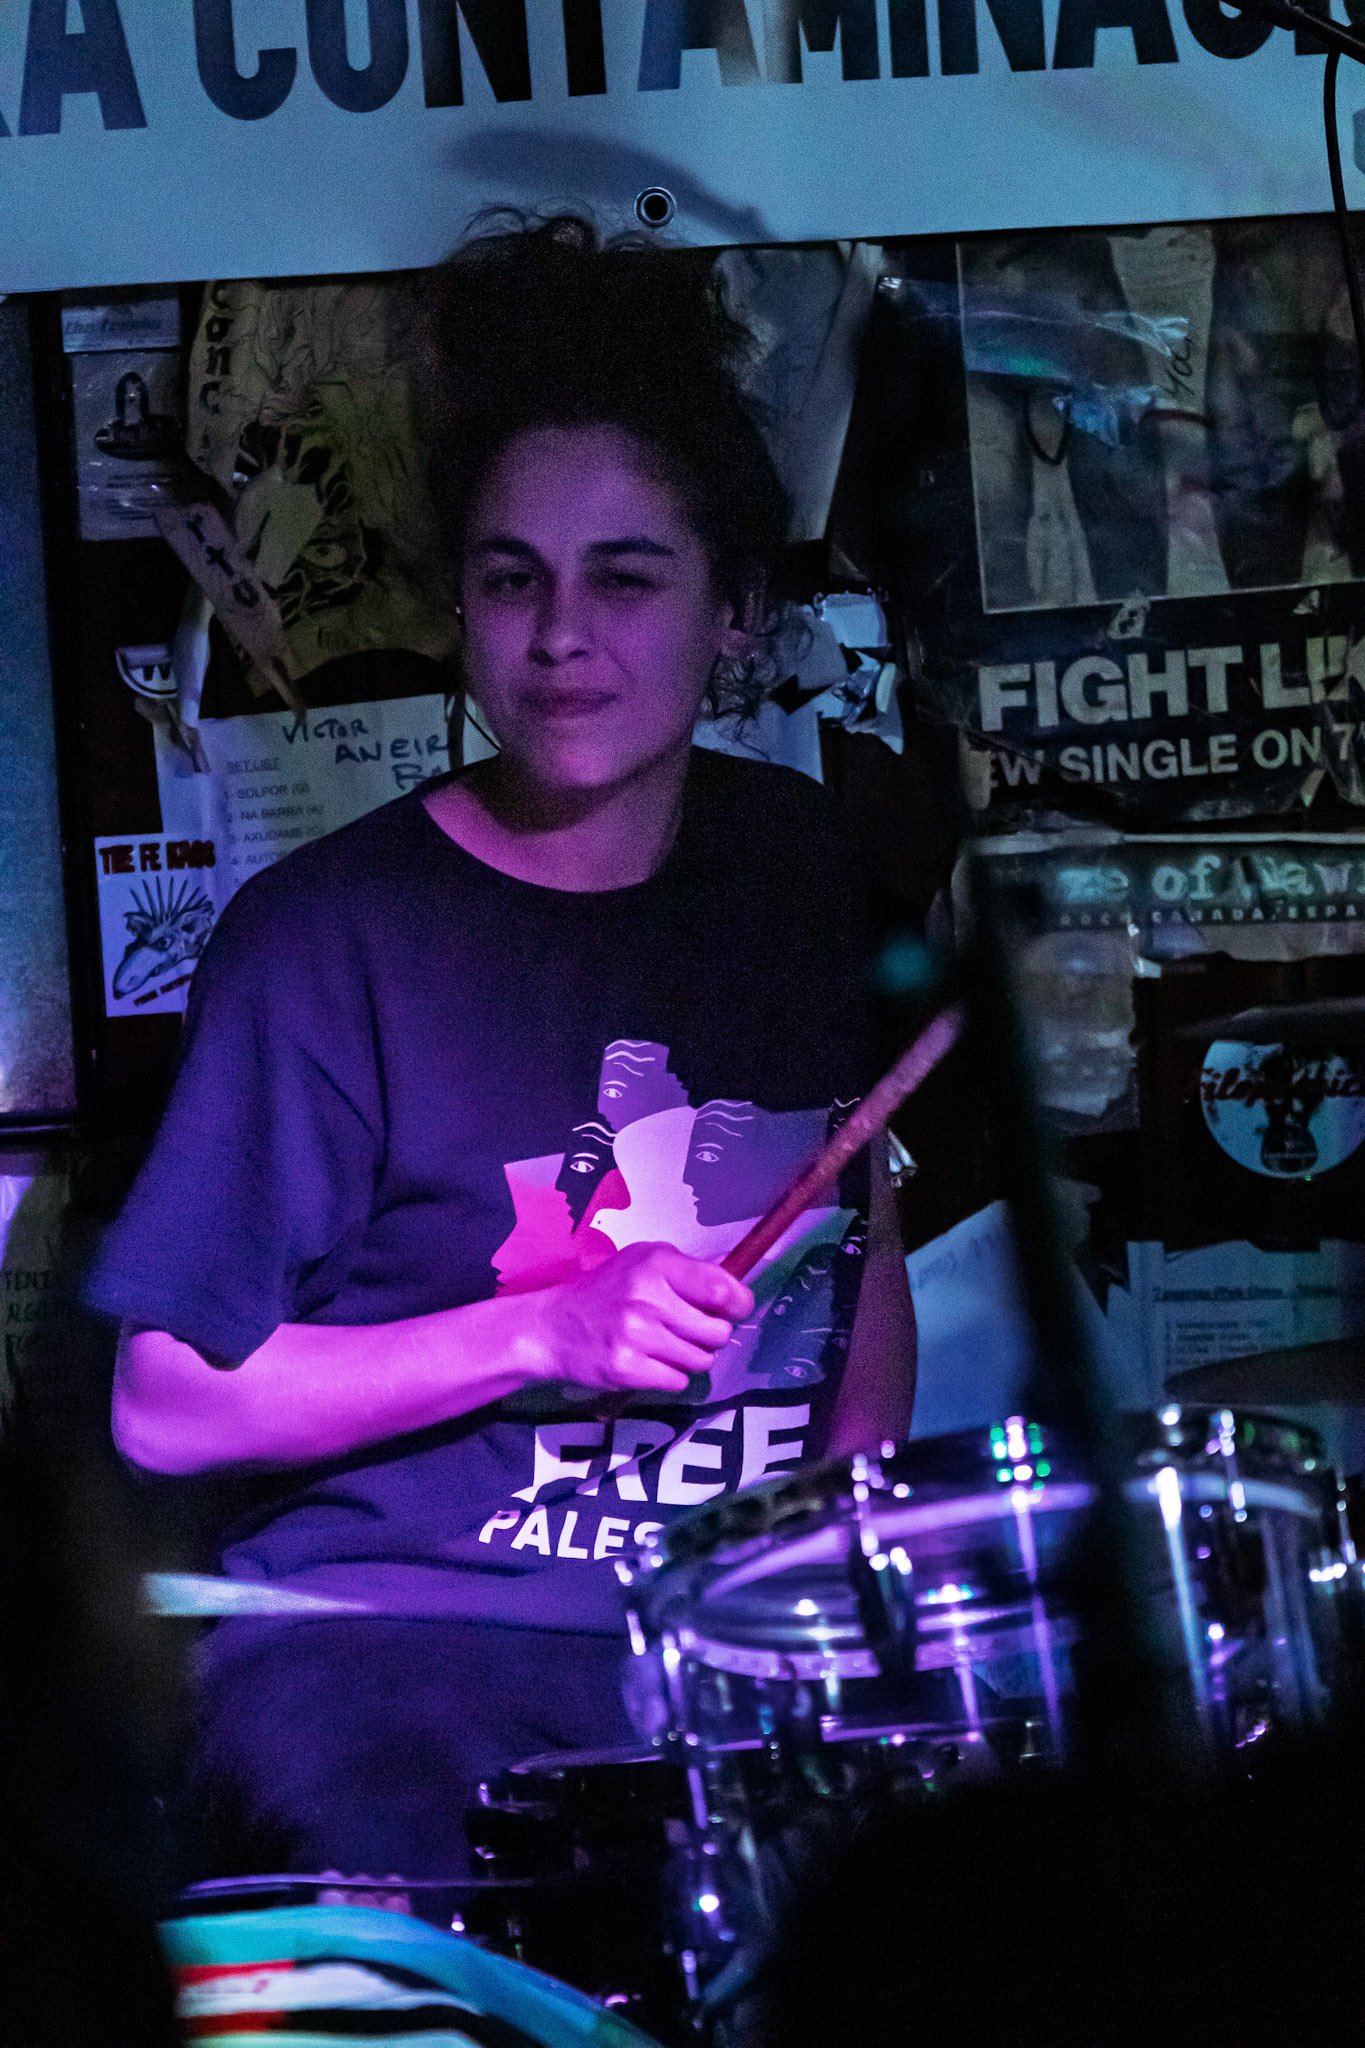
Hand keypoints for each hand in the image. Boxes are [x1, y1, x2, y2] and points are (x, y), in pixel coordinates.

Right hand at [529, 1242, 753, 1395]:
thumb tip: (737, 1292)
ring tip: (664, 1346)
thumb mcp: (643, 1262)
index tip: (733, 1311)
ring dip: (689, 1358)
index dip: (738, 1305)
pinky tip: (649, 1362)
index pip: (723, 1290)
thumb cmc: (607, 1291)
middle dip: (710, 1336)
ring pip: (700, 1360)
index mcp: (657, 1264)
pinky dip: (670, 1376)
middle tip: (687, 1331)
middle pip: (718, 1332)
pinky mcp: (626, 1368)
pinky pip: (677, 1381)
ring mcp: (636, 1335)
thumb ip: (688, 1272)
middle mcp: (648, 1297)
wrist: (552, 1327)